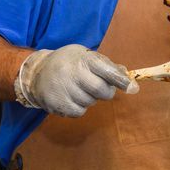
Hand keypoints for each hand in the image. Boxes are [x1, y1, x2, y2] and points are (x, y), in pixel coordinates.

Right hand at [16, 45, 137, 116]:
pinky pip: (79, 112)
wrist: (36, 72)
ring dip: (90, 99)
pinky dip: (79, 107)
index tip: (133, 88)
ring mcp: (64, 89)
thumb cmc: (68, 63)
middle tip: (99, 88)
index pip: (106, 69)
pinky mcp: (57, 103)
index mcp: (83, 58)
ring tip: (78, 88)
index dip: (121, 80)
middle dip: (106, 92)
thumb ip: (106, 65)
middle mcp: (72, 72)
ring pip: (90, 102)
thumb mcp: (85, 56)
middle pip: (101, 91)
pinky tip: (71, 97)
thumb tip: (127, 75)